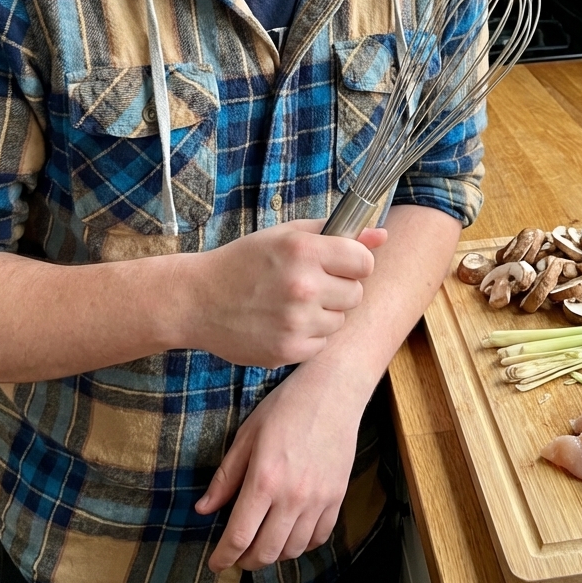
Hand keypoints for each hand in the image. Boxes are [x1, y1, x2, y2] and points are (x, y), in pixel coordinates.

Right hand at [176, 220, 385, 367]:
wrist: (199, 300)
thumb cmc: (245, 262)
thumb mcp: (287, 236)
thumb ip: (337, 232)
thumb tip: (382, 235)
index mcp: (305, 250)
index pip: (364, 262)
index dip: (353, 263)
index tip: (338, 264)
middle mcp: (304, 286)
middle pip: (356, 293)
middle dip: (339, 288)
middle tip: (309, 284)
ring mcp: (296, 321)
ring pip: (340, 320)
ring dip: (324, 313)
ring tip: (292, 303)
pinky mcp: (288, 350)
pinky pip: (322, 343)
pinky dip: (308, 335)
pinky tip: (283, 322)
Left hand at [196, 361, 363, 570]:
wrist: (333, 390)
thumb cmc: (286, 407)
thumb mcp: (247, 435)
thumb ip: (225, 477)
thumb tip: (203, 509)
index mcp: (264, 480)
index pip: (239, 536)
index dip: (223, 557)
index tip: (215, 564)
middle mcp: (293, 496)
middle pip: (266, 552)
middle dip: (246, 560)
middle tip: (237, 554)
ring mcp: (318, 499)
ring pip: (292, 550)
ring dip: (274, 553)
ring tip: (263, 541)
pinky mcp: (337, 497)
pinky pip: (319, 537)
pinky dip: (302, 544)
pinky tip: (291, 532)